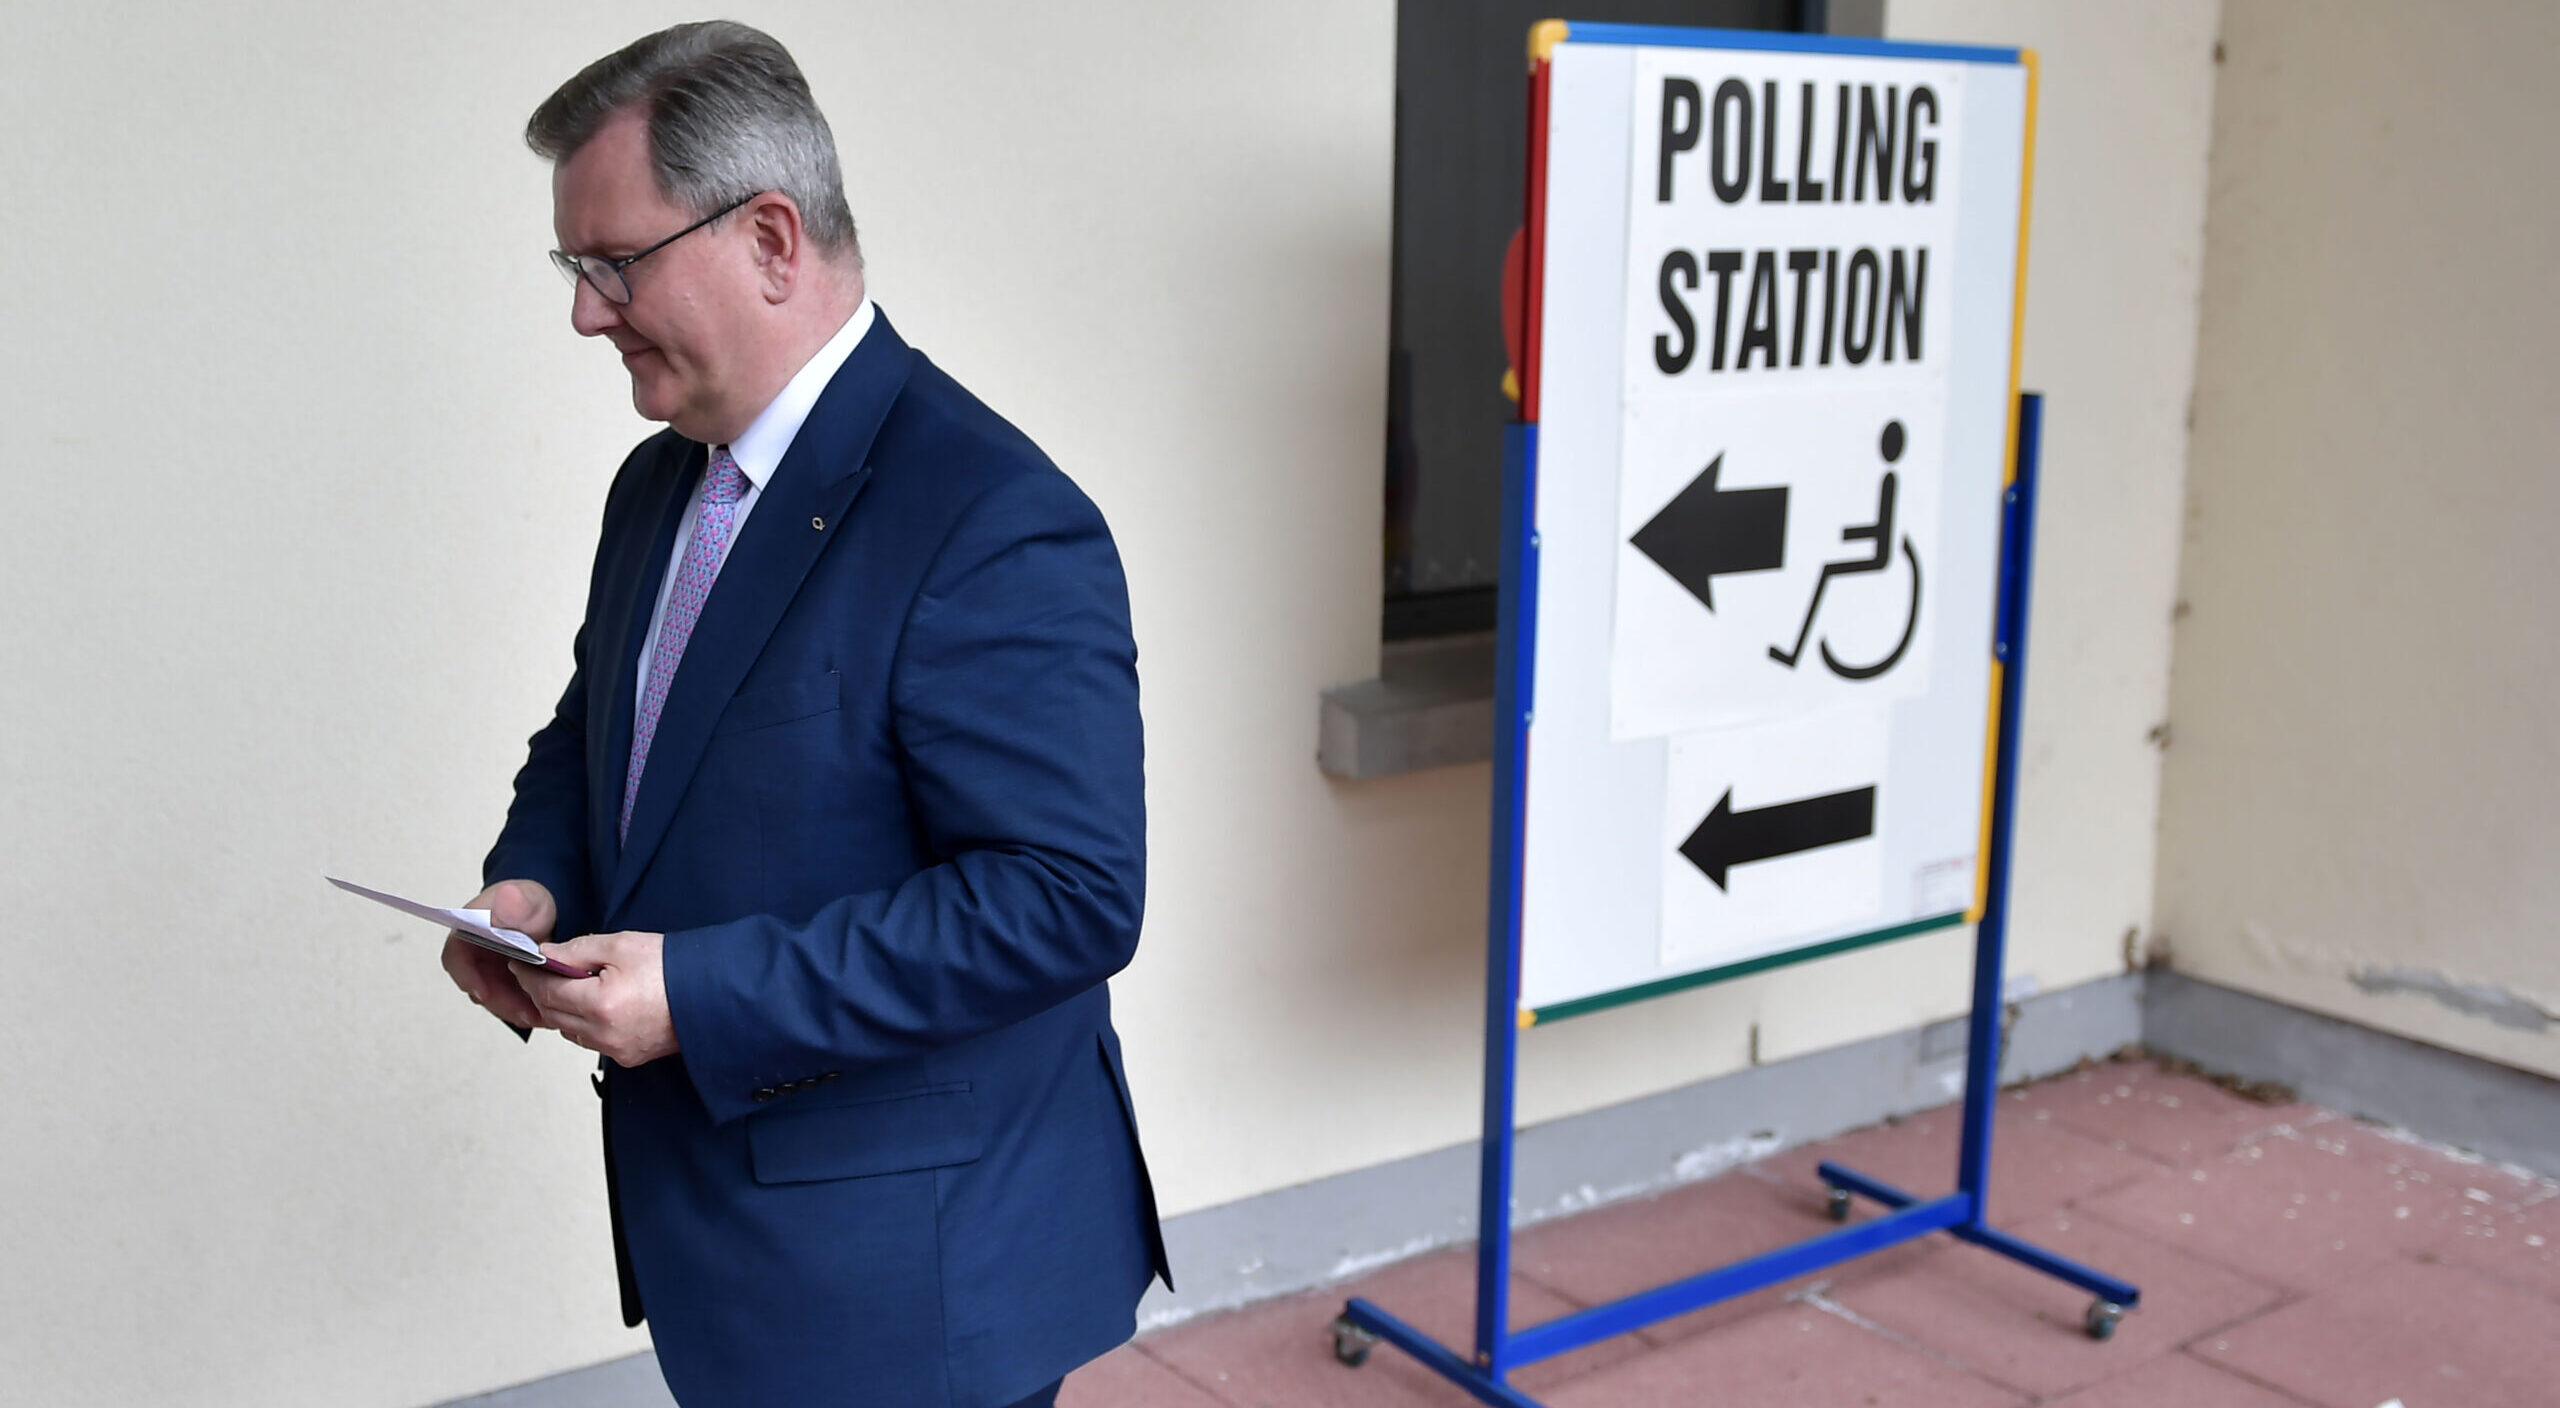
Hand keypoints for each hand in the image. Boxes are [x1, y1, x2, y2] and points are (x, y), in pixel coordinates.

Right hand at [441, 879, 556, 1029]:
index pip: (456, 956)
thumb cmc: (529, 905)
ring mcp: (486, 973)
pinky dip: (523, 1009)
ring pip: (494, 1000)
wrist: (543, 916)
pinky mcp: (501, 985)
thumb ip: (518, 901)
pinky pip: (508, 1003)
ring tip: (539, 1015)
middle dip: (500, 1002)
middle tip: (525, 1011)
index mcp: (469, 930)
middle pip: (477, 985)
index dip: (466, 977)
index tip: (483, 992)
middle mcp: (473, 955)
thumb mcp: (529, 900)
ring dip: (514, 1010)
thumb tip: (507, 897)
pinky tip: (542, 1012)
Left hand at [522, 931, 678, 1066]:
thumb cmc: (674, 967)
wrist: (713, 994)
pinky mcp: (628, 1057)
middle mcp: (604, 1034)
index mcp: (600, 1004)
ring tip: (564, 986)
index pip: (546, 991)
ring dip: (560, 1009)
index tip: (520, 962)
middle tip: (536, 971)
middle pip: (551, 1014)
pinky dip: (581, 1024)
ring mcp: (616, 1049)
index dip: (528, 975)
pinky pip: (590, 1041)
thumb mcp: (621, 945)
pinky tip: (590, 1005)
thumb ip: (577, 950)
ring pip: (568, 1031)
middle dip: (539, 991)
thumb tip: (545, 955)